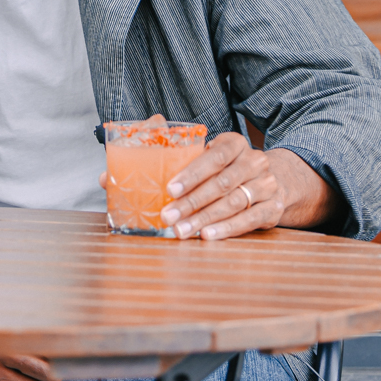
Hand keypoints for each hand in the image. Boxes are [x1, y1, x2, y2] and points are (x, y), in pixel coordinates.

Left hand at [98, 121, 334, 240]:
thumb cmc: (224, 170)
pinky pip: (250, 220)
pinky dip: (228, 229)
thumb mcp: (200, 159)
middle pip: (220, 184)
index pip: (212, 156)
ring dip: (204, 219)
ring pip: (233, 203)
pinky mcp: (274, 208)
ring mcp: (267, 185)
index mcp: (233, 143)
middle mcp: (253, 161)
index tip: (169, 189)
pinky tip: (208, 237)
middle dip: (192, 203)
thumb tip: (106, 178)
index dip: (191, 173)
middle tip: (168, 217)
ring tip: (182, 232)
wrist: (273, 180)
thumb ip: (160, 165)